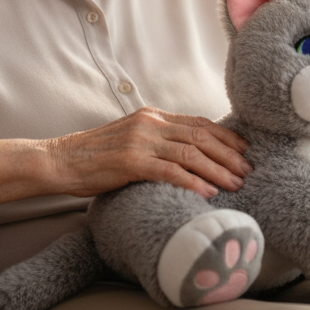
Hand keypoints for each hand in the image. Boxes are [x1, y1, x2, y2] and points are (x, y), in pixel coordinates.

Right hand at [0, 107, 252, 210]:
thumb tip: (189, 154)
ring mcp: (141, 141)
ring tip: (236, 183)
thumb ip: (158, 141)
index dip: (226, 136)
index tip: (245, 150)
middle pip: (201, 136)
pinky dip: (193, 181)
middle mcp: (150, 124)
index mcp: (153, 116)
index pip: (199, 122)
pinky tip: (208, 192)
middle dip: (229, 154)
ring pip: (191, 153)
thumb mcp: (132, 139)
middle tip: (248, 170)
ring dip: (218, 169)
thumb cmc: (96, 157)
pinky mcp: (131, 162)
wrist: (61, 161)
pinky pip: (170, 171)